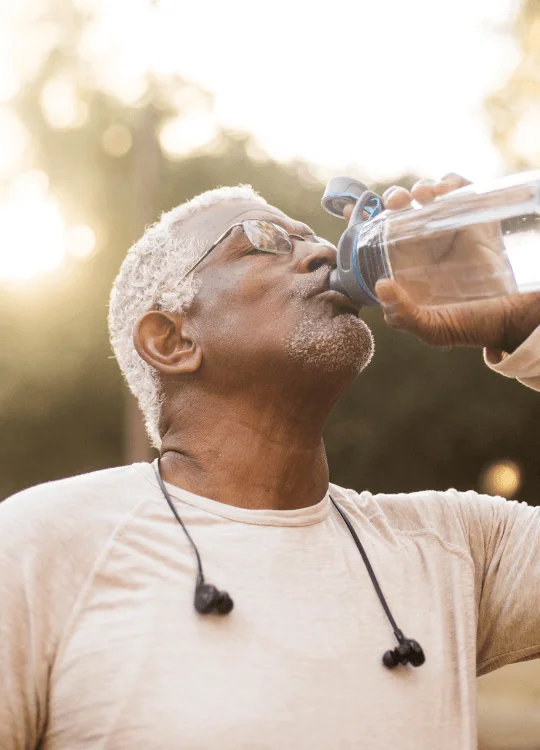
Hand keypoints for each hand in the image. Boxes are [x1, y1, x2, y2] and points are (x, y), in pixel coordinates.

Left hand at [345, 173, 539, 351]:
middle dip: (393, 197)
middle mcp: (424, 244)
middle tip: (396, 203)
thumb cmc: (470, 324)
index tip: (351, 209)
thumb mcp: (432, 328)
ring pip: (428, 194)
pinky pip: (461, 190)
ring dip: (421, 187)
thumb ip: (404, 315)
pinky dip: (452, 182)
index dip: (362, 218)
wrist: (513, 319)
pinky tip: (446, 190)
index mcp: (406, 265)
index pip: (377, 235)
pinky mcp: (476, 219)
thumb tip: (381, 286)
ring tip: (423, 195)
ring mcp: (450, 229)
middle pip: (401, 208)